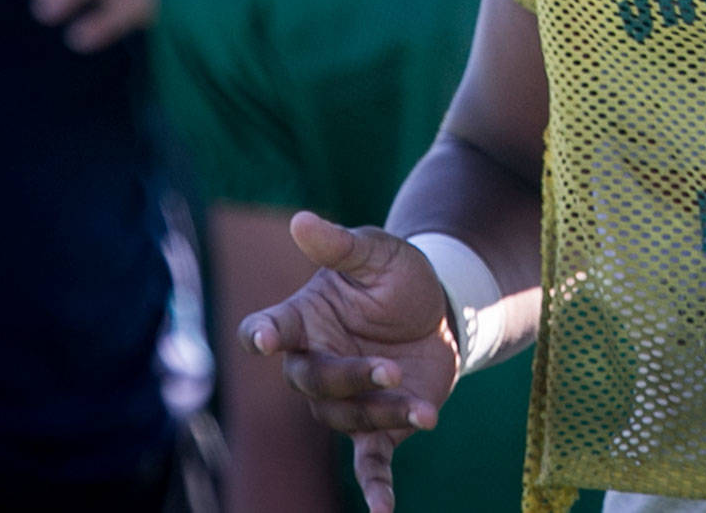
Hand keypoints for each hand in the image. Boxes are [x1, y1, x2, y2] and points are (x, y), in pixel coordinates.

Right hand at [238, 211, 460, 512]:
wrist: (442, 310)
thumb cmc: (398, 277)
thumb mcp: (378, 253)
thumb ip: (342, 244)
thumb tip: (302, 220)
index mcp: (303, 319)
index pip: (269, 330)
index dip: (263, 335)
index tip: (263, 338)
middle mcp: (314, 364)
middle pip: (312, 382)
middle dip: (349, 379)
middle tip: (387, 370)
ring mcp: (344, 399)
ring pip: (346, 417)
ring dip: (383, 413)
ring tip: (422, 408)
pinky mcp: (377, 425)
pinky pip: (368, 463)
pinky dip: (376, 487)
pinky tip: (384, 511)